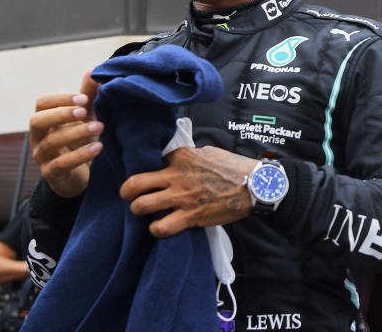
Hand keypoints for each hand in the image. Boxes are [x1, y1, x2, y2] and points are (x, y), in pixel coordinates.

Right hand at [29, 71, 102, 197]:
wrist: (81, 175)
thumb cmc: (82, 140)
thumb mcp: (87, 117)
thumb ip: (89, 95)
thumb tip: (94, 71)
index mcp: (46, 120)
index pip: (41, 104)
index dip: (59, 99)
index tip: (83, 98)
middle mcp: (39, 137)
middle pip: (37, 121)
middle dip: (60, 114)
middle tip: (84, 111)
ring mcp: (43, 157)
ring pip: (51, 142)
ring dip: (76, 133)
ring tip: (100, 127)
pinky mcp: (53, 175)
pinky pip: (61, 164)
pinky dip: (80, 155)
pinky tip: (99, 147)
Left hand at [120, 146, 256, 237]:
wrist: (255, 185)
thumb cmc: (235, 168)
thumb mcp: (209, 153)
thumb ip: (188, 156)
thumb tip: (175, 160)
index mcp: (182, 157)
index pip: (150, 158)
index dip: (146, 166)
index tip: (149, 174)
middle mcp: (177, 176)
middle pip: (134, 183)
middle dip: (126, 191)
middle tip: (129, 195)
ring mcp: (182, 197)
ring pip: (141, 206)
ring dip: (138, 210)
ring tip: (144, 211)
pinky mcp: (190, 216)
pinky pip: (160, 228)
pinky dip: (156, 229)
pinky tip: (161, 227)